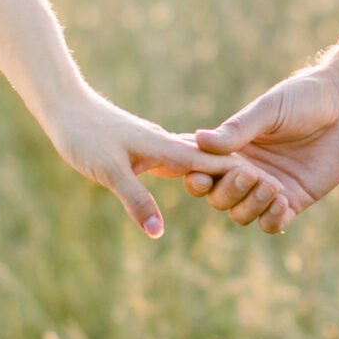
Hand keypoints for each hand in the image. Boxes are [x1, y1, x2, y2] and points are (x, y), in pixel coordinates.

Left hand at [46, 90, 294, 237]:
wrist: (63, 107)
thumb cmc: (84, 137)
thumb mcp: (109, 173)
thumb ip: (136, 200)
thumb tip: (158, 232)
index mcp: (166, 148)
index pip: (216, 164)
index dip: (244, 178)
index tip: (274, 190)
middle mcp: (167, 144)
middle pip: (213, 163)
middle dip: (242, 178)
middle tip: (274, 194)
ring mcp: (157, 145)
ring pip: (198, 162)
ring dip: (223, 174)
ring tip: (248, 189)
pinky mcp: (144, 148)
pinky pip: (179, 162)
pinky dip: (197, 172)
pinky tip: (196, 176)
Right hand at [183, 65, 338, 233]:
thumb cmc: (305, 98)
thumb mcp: (269, 111)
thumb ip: (238, 129)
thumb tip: (200, 139)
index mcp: (233, 147)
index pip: (202, 169)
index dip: (195, 176)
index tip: (199, 175)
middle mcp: (246, 170)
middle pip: (218, 198)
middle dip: (228, 191)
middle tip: (249, 174)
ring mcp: (269, 188)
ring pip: (241, 214)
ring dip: (250, 205)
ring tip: (273, 186)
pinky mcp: (294, 200)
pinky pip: (272, 223)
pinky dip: (271, 219)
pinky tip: (282, 203)